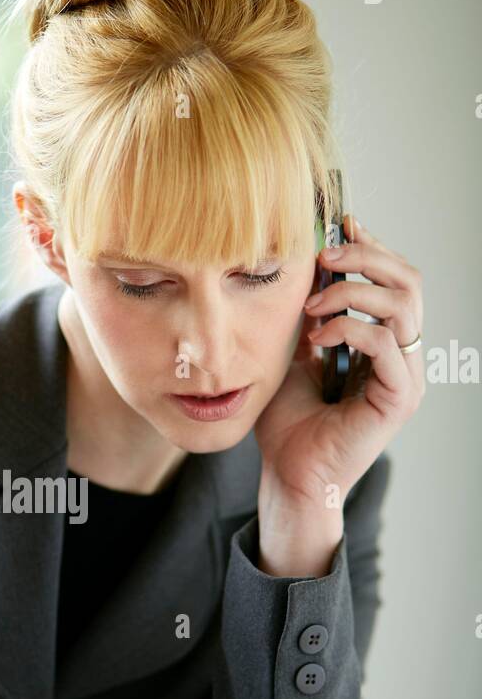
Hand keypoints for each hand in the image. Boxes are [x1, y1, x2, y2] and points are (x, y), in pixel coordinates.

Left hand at [253, 215, 423, 575]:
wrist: (288, 476)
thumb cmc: (290, 424)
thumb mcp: (296, 355)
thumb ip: (311, 316)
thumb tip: (310, 267)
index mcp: (384, 345)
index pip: (396, 280)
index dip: (373, 246)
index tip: (341, 223)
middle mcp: (403, 357)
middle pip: (410, 281)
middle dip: (368, 255)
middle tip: (327, 254)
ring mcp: (406, 377)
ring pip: (404, 304)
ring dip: (353, 290)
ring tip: (312, 304)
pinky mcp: (399, 397)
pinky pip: (385, 342)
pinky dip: (349, 328)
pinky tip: (316, 338)